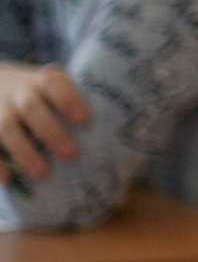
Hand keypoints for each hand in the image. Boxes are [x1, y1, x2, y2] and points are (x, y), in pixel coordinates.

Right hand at [0, 63, 87, 182]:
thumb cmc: (38, 95)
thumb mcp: (51, 89)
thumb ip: (77, 104)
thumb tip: (121, 136)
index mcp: (41, 81)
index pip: (55, 83)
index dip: (69, 100)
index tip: (86, 120)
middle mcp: (17, 92)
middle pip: (33, 108)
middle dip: (51, 131)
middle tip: (72, 155)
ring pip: (6, 127)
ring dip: (24, 151)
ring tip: (43, 174)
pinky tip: (8, 180)